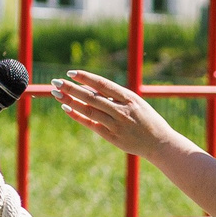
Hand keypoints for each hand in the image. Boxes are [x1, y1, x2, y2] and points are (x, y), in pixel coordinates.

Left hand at [53, 69, 173, 161]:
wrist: (160, 143)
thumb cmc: (148, 120)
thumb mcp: (137, 103)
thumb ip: (116, 97)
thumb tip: (91, 89)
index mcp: (129, 98)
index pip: (103, 85)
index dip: (86, 78)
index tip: (71, 73)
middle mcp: (121, 110)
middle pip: (91, 97)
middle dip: (72, 89)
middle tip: (55, 82)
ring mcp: (116, 124)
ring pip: (88, 110)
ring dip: (70, 101)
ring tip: (56, 93)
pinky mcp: (112, 137)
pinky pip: (91, 124)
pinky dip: (78, 116)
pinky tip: (66, 108)